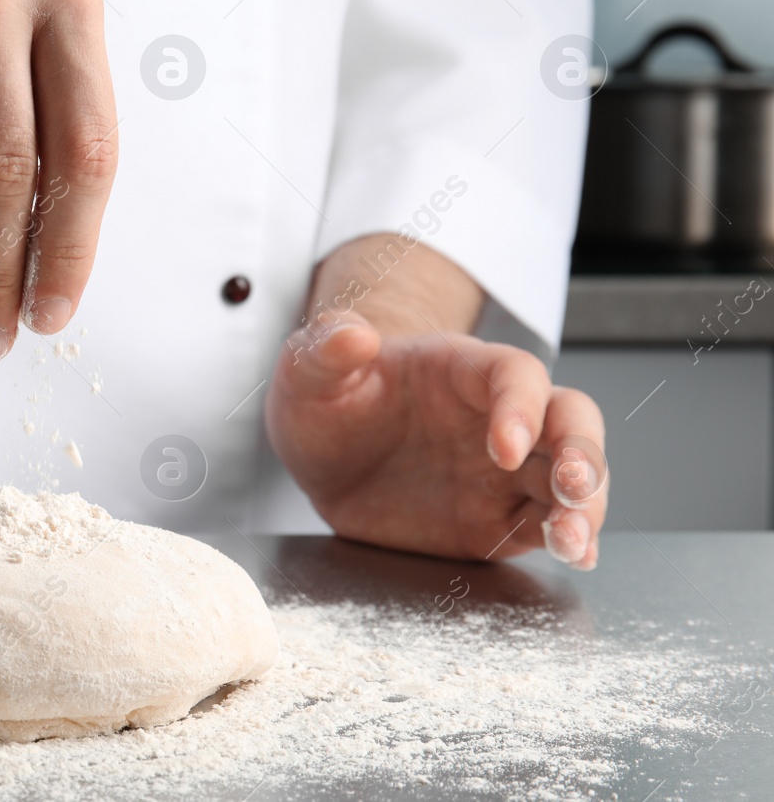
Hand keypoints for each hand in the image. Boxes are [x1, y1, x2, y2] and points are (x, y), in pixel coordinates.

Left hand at [264, 313, 607, 567]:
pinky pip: (546, 524)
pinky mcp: (499, 516)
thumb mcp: (308, 372)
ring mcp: (505, 469)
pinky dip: (569, 540)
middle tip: (571, 487)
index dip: (519, 406)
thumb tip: (352, 335)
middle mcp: (497, 415)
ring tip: (574, 542)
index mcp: (459, 369)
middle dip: (581, 452)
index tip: (503, 446)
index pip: (514, 374)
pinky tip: (577, 556)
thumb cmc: (327, 401)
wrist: (324, 458)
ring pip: (572, 476)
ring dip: (584, 507)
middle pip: (570, 419)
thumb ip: (327, 348)